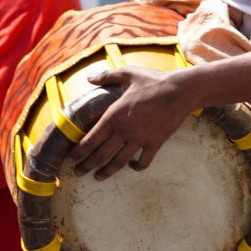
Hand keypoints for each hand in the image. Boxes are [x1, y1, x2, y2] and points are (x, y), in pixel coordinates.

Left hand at [68, 66, 189, 179]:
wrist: (179, 92)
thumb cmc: (153, 81)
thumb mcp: (128, 73)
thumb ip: (106, 76)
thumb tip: (88, 78)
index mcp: (114, 115)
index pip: (91, 138)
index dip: (79, 151)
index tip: (71, 157)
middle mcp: (124, 131)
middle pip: (101, 154)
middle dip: (87, 165)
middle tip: (78, 173)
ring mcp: (140, 140)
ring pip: (119, 162)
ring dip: (107, 171)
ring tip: (98, 177)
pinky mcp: (154, 144)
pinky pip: (143, 162)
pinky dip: (136, 167)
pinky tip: (131, 166)